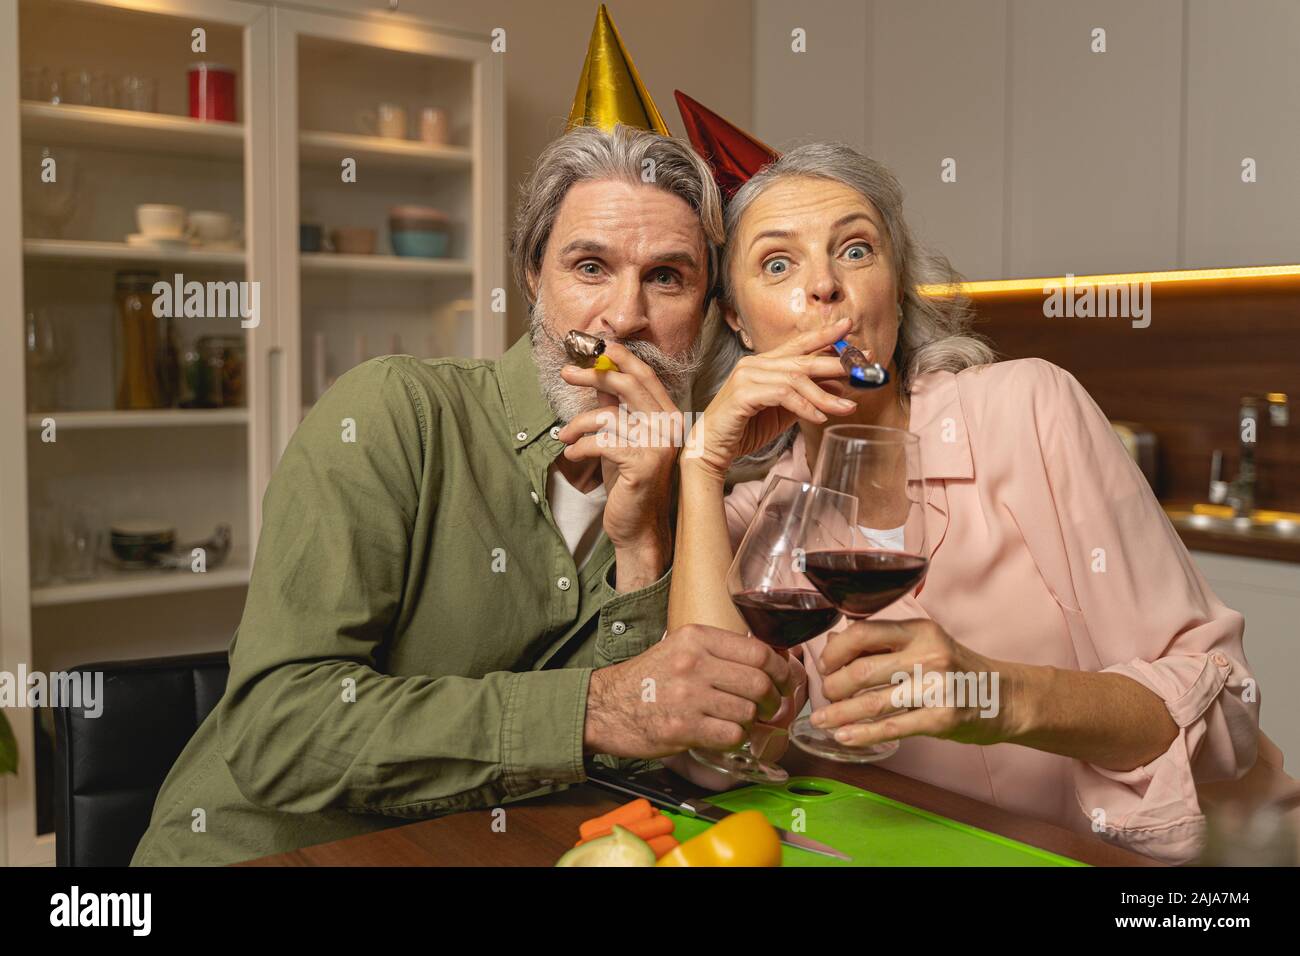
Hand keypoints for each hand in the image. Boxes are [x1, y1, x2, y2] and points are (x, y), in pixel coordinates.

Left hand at [557, 340, 680, 584]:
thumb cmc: (629, 482)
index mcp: (667, 416)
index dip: (620, 356)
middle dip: (594, 373)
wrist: (638, 527)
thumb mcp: (620, 437)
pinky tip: (572, 454)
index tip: (595, 346)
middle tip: (566, 372)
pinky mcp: (642, 465)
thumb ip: (615, 406)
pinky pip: (602, 442)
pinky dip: (580, 446)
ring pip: (608, 416)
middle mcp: (669, 427)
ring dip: (577, 423)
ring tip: (565, 435)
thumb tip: (600, 375)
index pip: (644, 375)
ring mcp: (658, 446)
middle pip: (628, 384)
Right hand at [584, 624, 801, 759]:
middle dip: (774, 700)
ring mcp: (688, 696)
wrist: (604, 707)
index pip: (759, 651)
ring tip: (740, 722)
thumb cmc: (647, 679)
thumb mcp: (680, 649)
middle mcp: (693, 663)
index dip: (782, 670)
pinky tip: (724, 735)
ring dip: (752, 722)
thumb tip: (772, 662)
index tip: (786, 681)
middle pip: (759, 682)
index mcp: (696, 638)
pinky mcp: (682, 728)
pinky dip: (736, 739)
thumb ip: (719, 652)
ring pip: (748, 711)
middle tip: (771, 708)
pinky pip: (732, 736)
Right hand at [683, 318, 858, 480]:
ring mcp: (747, 376)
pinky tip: (819, 418)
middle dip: (837, 361)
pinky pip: (783, 395)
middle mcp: (754, 364)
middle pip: (803, 359)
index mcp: (763, 363)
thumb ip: (806, 396)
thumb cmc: (745, 429)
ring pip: (796, 378)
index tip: (849, 327)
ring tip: (847, 407)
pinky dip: (805, 406)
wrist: (712, 448)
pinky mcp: (743, 394)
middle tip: (863, 365)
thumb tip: (839, 387)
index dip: (824, 334)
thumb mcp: (783, 411)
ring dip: (825, 395)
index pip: (798, 344)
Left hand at [810, 619, 1020, 747]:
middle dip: (833, 687)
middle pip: (861, 671)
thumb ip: (884, 643)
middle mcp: (928, 655)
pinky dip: (862, 734)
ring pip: (872, 703)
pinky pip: (891, 728)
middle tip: (826, 696)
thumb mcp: (925, 644)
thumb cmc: (956, 670)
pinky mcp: (942, 719)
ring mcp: (936, 688)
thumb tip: (834, 643)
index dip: (835, 650)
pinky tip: (843, 737)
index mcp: (919, 631)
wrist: (1006, 697)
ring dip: (839, 714)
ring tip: (821, 721)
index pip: (863, 632)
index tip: (825, 664)